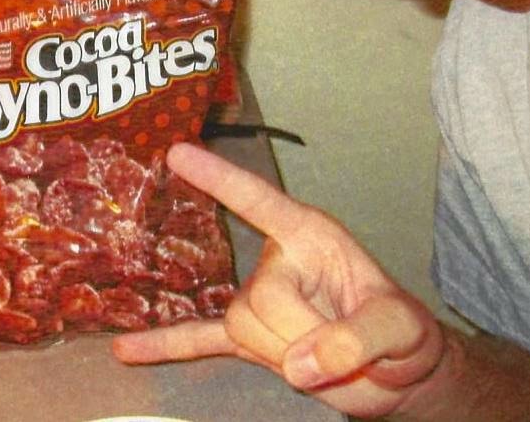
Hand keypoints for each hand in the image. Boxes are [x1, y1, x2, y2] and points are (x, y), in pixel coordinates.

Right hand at [113, 143, 444, 418]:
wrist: (396, 375)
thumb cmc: (402, 334)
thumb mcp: (399, 329)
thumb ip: (357, 340)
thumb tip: (298, 366)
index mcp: (310, 237)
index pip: (258, 201)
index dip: (221, 179)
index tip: (178, 153)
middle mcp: (276, 261)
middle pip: (256, 298)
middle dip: (298, 335)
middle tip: (341, 352)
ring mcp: (258, 300)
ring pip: (238, 325)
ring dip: (277, 354)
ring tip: (318, 360)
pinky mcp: (250, 340)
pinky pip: (200, 339)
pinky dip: (167, 345)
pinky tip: (126, 350)